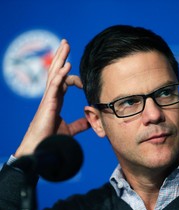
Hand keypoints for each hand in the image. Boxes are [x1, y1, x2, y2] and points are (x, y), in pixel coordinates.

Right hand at [15, 40, 89, 156]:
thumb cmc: (52, 140)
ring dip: (60, 59)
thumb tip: (90, 121)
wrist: (43, 149)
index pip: (63, 82)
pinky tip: (67, 65)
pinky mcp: (47, 103)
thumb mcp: (70, 129)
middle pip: (56, 72)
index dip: (72, 76)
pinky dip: (60, 75)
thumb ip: (79, 124)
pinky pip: (54, 86)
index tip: (82, 76)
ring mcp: (48, 98)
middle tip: (66, 44)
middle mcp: (52, 96)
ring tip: (65, 45)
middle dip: (61, 57)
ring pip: (54, 74)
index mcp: (56, 101)